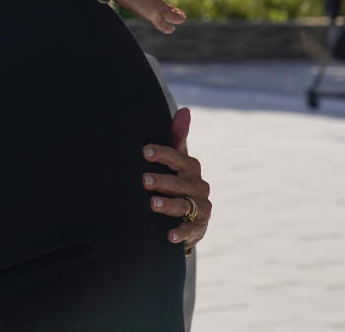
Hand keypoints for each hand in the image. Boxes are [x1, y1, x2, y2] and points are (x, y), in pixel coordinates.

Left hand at [142, 108, 210, 251]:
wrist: (189, 215)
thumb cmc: (176, 179)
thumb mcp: (176, 160)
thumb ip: (178, 137)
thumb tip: (185, 110)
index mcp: (191, 167)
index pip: (179, 157)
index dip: (162, 154)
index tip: (144, 151)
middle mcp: (199, 186)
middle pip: (180, 182)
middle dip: (162, 181)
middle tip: (143, 180)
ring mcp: (200, 207)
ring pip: (184, 205)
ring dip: (167, 204)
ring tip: (151, 204)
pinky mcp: (199, 227)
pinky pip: (190, 230)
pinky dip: (180, 233)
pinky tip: (168, 235)